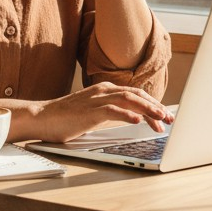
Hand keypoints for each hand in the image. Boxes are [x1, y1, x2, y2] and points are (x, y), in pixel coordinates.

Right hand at [34, 82, 173, 142]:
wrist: (42, 117)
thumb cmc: (65, 118)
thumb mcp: (93, 112)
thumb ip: (110, 111)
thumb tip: (131, 118)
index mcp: (105, 90)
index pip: (135, 93)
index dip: (152, 103)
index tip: (164, 116)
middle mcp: (103, 91)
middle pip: (136, 94)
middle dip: (156, 106)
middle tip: (169, 118)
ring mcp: (96, 99)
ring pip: (128, 99)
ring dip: (147, 109)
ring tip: (161, 118)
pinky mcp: (89, 111)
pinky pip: (112, 110)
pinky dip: (126, 114)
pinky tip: (137, 121)